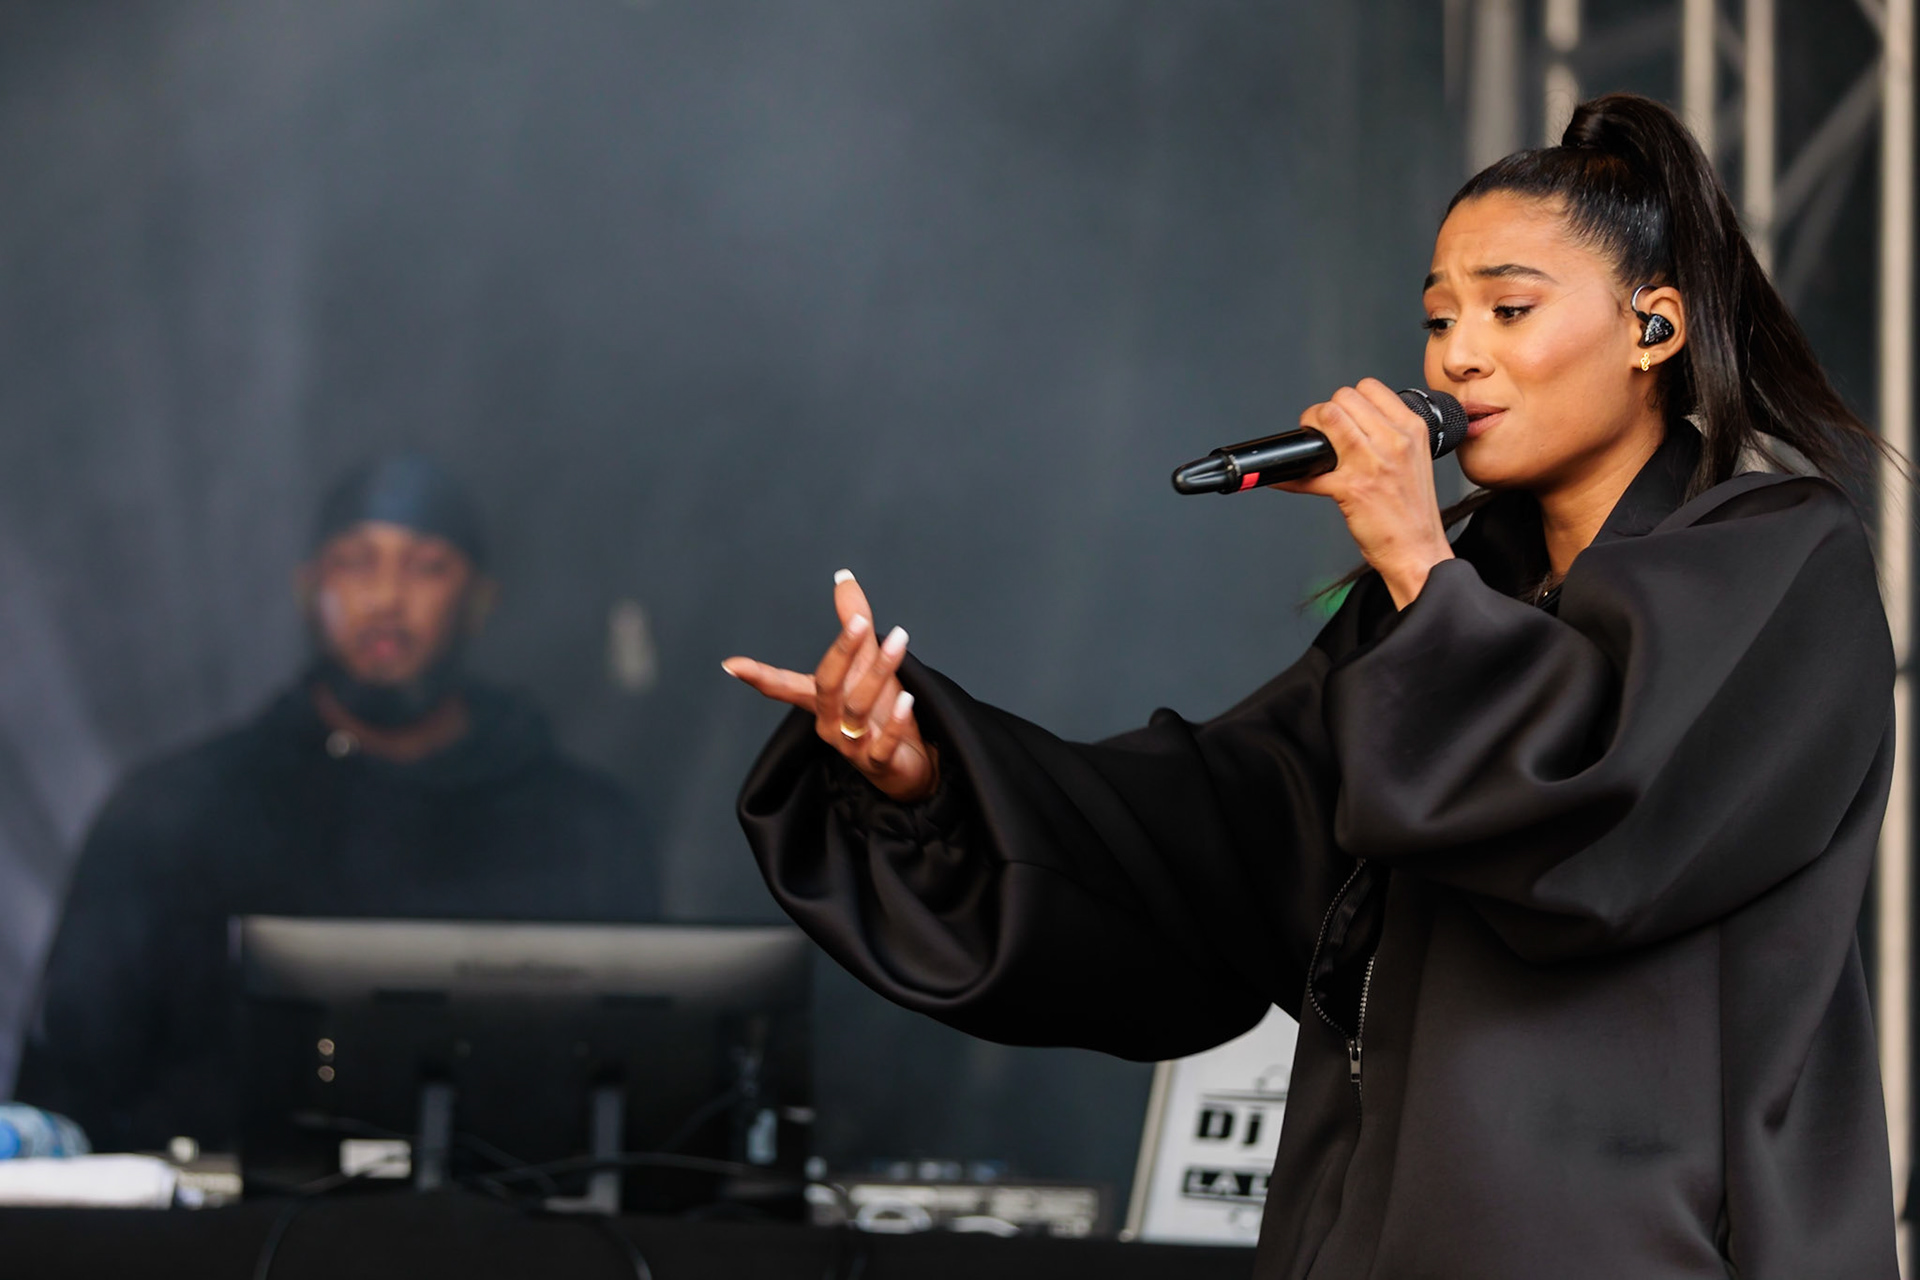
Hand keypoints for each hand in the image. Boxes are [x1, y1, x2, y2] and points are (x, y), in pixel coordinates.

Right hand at [722, 571, 938, 802]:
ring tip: (899, 639)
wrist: (909, 765)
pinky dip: (894, 722)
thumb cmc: (881, 714)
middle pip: (826, 686)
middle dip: (841, 652)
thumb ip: (853, 624)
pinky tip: (906, 699)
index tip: (731, 665)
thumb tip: (843, 579)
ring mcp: (852, 746)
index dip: (759, 676)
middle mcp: (830, 724)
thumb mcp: (868, 664)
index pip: (784, 686)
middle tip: (859, 621)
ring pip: (857, 707)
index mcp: (821, 701)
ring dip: (880, 672)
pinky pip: (882, 744)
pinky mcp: (878, 764)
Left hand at [1275, 378, 1453, 607]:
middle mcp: (1395, 441)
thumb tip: (1350, 423)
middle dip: (1323, 411)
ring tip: (1311, 446)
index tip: (1340, 414)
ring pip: (1330, 417)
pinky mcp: (1352, 488)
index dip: (1347, 399)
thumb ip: (1389, 436)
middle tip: (1319, 430)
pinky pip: (1308, 473)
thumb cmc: (1413, 512)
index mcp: (1412, 429)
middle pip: (1344, 398)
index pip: (1370, 387)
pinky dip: (1289, 477)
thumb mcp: (1413, 460)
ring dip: (1310, 427)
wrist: (1418, 551)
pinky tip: (1283, 480)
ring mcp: (1373, 463)